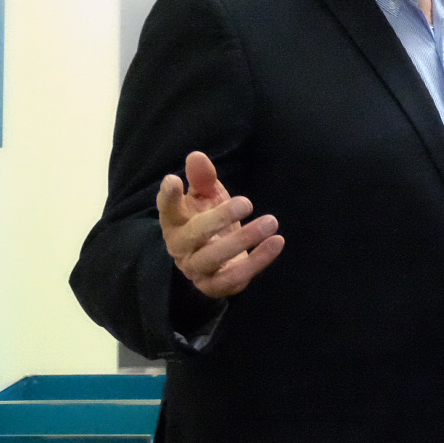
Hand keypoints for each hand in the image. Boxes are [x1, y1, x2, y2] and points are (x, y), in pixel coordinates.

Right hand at [157, 151, 283, 298]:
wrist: (219, 259)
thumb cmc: (209, 220)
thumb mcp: (206, 196)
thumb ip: (202, 178)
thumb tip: (197, 156)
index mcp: (174, 223)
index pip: (166, 209)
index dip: (168, 197)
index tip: (173, 180)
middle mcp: (180, 248)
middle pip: (194, 235)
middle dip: (220, 218)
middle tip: (247, 202)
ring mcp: (196, 269)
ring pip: (214, 258)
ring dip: (243, 240)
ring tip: (271, 222)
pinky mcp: (215, 286)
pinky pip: (235, 278)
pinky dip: (258, 261)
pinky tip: (277, 242)